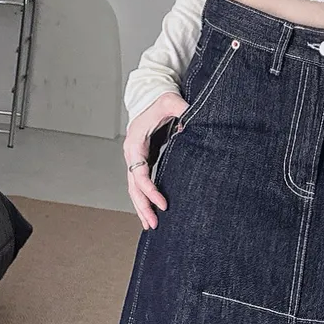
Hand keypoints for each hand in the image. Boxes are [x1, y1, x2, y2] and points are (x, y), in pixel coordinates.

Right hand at [124, 92, 186, 229]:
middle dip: (143, 207)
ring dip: (141, 208)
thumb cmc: (160, 100)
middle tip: (155, 225)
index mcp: (135, 144)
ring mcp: (135, 160)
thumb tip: (192, 121)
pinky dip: (144, 200)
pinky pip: (140, 185)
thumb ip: (181, 109)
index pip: (140, 174)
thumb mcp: (171, 102)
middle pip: (134, 187)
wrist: (150, 97)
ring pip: (134, 189)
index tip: (163, 204)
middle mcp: (131, 154)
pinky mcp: (142, 162)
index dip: (150, 191)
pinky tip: (150, 213)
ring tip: (150, 226)